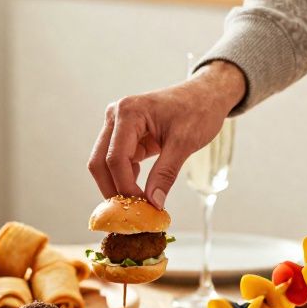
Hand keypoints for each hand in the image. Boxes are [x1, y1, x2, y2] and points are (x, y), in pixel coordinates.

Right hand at [89, 61, 245, 207]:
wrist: (206, 95)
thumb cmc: (199, 111)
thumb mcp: (184, 143)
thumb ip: (165, 173)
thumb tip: (153, 203)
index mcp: (128, 112)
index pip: (115, 159)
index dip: (125, 187)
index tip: (142, 208)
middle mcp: (116, 116)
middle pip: (100, 162)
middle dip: (113, 189)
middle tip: (131, 212)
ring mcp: (117, 125)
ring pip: (104, 163)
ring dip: (117, 185)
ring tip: (137, 204)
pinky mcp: (124, 134)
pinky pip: (116, 161)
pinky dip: (125, 178)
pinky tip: (140, 189)